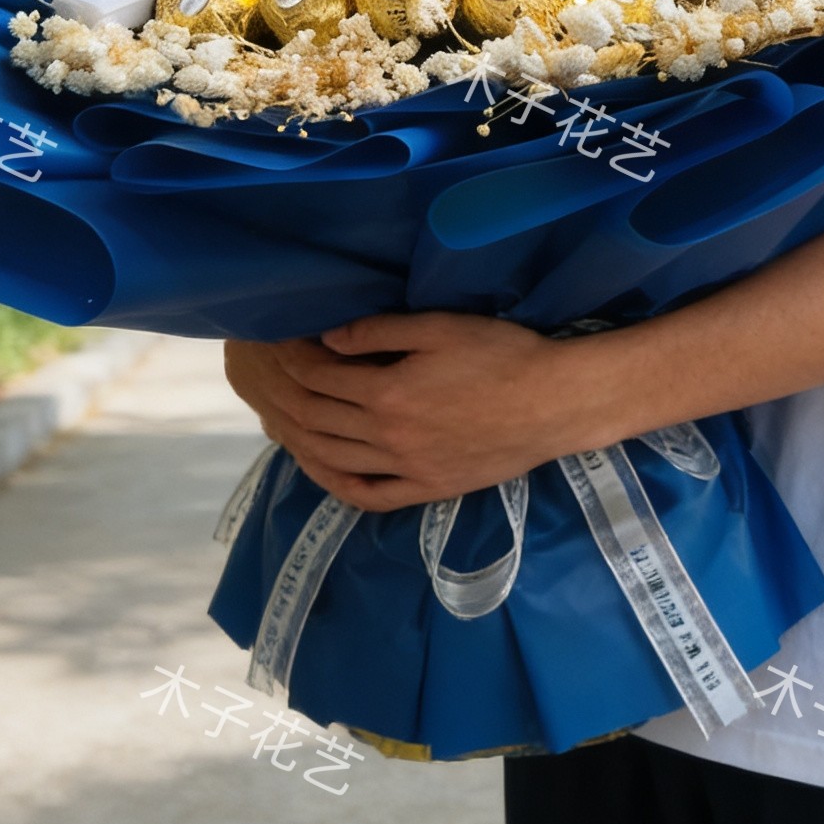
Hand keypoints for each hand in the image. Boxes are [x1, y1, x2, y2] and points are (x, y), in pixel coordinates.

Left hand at [221, 314, 592, 513]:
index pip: (319, 378)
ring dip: (300, 440)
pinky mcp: (428, 489)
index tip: (279, 343)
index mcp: (386, 394)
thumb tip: (328, 338)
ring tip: (283, 419)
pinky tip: (326, 470)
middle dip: (286, 396)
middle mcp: (387, 438)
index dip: (293, 359)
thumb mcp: (440, 328)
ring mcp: (406, 469)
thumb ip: (379, 333)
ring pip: (334, 461)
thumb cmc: (501, 354)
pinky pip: (370, 495)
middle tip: (270, 378)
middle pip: (318, 420)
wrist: (553, 403)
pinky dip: (338, 484)